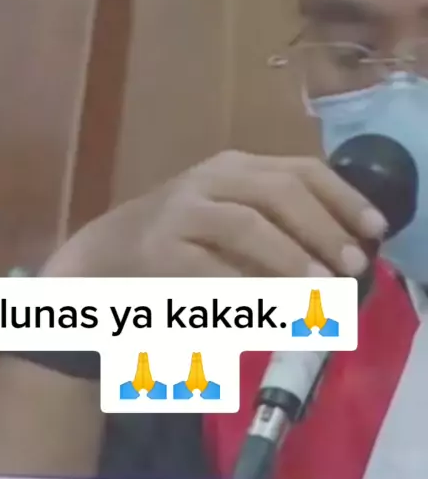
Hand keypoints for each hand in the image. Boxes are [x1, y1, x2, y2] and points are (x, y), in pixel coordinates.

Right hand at [44, 151, 387, 278]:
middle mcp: (208, 178)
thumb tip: (343, 248)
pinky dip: (244, 292)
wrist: (104, 256)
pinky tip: (269, 312)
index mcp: (233, 166)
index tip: (376, 228)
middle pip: (278, 191)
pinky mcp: (158, 250)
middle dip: (322, 228)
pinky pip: (210, 271)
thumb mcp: (229, 213)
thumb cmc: (179, 236)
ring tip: (320, 288)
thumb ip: (277, 221)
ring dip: (290, 259)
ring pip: (246, 227)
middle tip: (352, 267)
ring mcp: (180, 210)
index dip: (342, 196)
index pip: (299, 169)